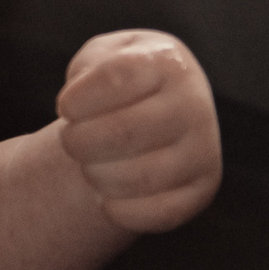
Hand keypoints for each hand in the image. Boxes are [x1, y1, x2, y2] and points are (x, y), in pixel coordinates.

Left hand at [54, 29, 220, 233]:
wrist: (155, 108)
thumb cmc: (118, 81)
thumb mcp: (99, 56)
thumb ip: (86, 69)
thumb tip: (79, 108)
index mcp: (167, 62)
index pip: (117, 78)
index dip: (77, 99)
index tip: (65, 108)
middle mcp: (193, 104)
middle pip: (123, 133)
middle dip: (79, 142)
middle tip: (71, 140)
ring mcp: (203, 149)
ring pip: (138, 178)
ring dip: (95, 176)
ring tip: (90, 165)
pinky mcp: (202, 189)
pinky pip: (158, 213)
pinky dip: (118, 210)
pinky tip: (107, 196)